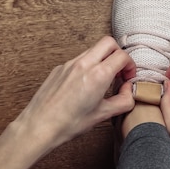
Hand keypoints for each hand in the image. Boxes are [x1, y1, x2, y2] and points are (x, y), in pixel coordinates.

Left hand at [0, 36, 135, 168]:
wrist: (39, 125)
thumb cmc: (68, 123)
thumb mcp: (102, 116)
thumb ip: (122, 101)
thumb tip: (129, 92)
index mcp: (98, 75)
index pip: (122, 56)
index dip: (130, 66)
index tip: (127, 78)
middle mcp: (84, 64)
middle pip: (108, 42)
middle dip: (118, 54)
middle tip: (118, 72)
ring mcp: (69, 64)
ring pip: (92, 49)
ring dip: (102, 59)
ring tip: (102, 80)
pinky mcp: (59, 68)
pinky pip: (79, 59)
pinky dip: (88, 65)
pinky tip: (85, 84)